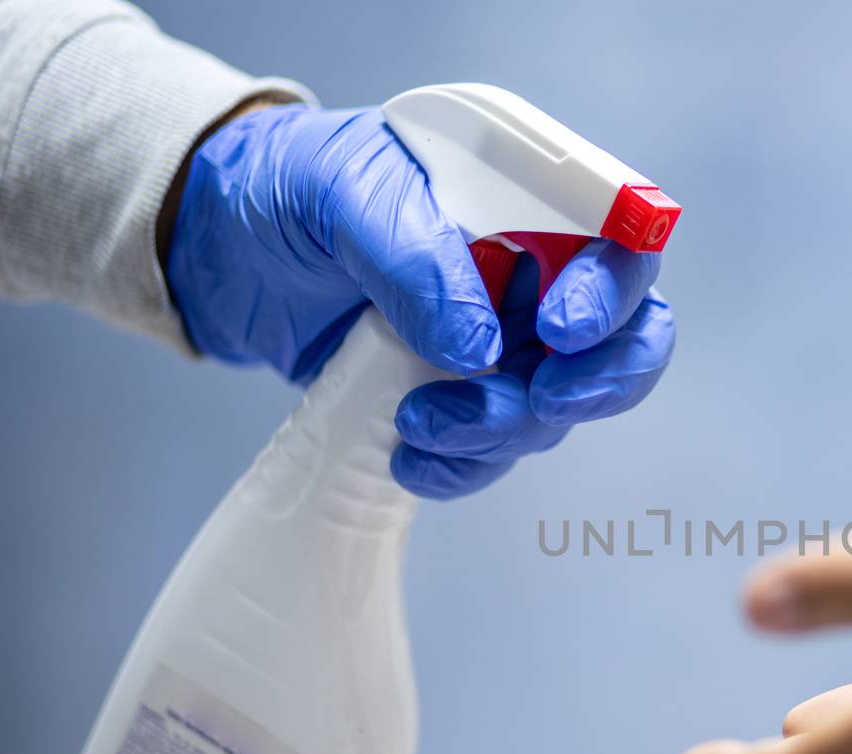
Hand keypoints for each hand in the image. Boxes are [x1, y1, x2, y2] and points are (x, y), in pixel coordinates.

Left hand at [164, 104, 672, 498]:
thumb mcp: (342, 194)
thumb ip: (414, 259)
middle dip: (595, 383)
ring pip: (559, 408)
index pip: (620, 240)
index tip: (561, 330)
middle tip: (542, 402)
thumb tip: (478, 349)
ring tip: (419, 422)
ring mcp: (508, 340)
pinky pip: (500, 451)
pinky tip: (409, 459)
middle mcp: (538, 271)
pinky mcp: (467, 397)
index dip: (613, 292)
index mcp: (528, 197)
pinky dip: (465, 467)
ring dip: (503, 430)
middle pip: (626, 337)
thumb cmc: (293, 188)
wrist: (225, 251)